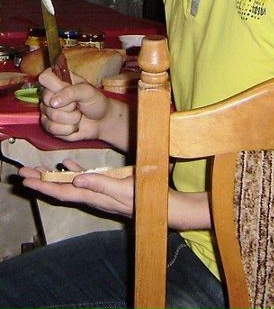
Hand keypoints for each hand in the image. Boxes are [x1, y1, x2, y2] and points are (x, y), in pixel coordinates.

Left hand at [19, 159, 133, 217]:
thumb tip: (75, 179)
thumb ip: (100, 184)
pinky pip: (83, 177)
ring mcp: (96, 190)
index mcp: (91, 196)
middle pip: (59, 188)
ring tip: (38, 168)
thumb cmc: (142, 197)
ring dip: (52, 175)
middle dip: (40, 180)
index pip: (61, 192)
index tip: (26, 179)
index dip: (42, 185)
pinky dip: (72, 170)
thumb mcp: (121, 189)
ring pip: (68, 182)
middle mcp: (90, 194)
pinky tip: (67, 163)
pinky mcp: (104, 184)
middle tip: (22, 172)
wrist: (156, 205)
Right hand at [38, 69, 111, 141]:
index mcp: (60, 80)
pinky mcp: (49, 125)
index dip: (53, 85)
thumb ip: (71, 92)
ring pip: (51, 116)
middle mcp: (51, 94)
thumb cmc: (95, 102)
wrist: (100, 122)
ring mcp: (48, 110)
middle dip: (67, 106)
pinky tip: (74, 125)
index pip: (44, 77)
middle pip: (46, 99)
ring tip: (78, 115)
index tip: (66, 90)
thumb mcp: (88, 92)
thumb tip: (52, 102)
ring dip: (71, 118)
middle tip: (77, 105)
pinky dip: (67, 129)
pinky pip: (51, 128)